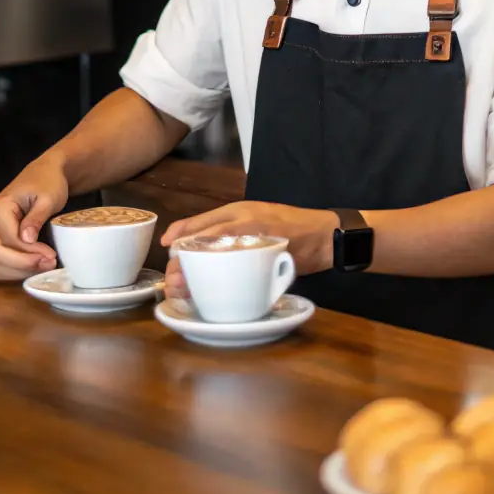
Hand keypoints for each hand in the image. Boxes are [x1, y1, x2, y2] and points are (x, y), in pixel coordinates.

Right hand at [0, 152, 69, 281]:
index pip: (10, 240)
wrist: (42, 176)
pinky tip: (31, 268)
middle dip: (22, 265)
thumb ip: (36, 217)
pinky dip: (10, 273)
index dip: (31, 253)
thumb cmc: (46, 184)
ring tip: (42, 267)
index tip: (52, 256)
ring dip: (16, 273)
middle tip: (49, 264)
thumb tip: (26, 239)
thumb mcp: (48, 198)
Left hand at [160, 202, 336, 301]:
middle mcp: (244, 215)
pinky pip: (240, 256)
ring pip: (215, 243)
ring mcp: (256, 229)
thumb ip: (237, 234)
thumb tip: (210, 253)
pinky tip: (214, 282)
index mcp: (240, 210)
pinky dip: (223, 269)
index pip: (202, 219)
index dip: (180, 231)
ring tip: (184, 283)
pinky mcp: (268, 245)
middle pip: (203, 233)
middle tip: (173, 278)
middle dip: (183, 257)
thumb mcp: (260, 224)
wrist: (327, 234)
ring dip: (196, 266)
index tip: (166, 245)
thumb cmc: (293, 231)